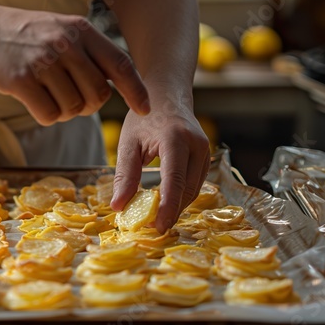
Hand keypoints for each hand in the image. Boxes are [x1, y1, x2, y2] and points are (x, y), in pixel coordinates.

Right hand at [0, 6, 149, 124]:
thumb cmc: (28, 35)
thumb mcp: (63, 30)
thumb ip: (91, 53)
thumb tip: (121, 86)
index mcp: (81, 30)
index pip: (120, 64)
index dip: (136, 90)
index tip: (145, 108)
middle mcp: (65, 44)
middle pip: (97, 95)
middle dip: (88, 106)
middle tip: (71, 99)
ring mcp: (43, 62)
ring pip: (73, 108)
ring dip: (63, 110)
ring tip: (47, 93)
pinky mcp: (21, 80)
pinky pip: (49, 114)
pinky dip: (45, 115)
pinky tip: (33, 100)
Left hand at [111, 101, 209, 231]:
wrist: (167, 96)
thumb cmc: (144, 118)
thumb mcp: (128, 143)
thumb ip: (125, 175)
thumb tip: (118, 207)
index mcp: (175, 138)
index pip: (174, 180)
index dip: (167, 207)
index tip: (158, 227)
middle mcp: (196, 145)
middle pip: (187, 189)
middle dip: (171, 211)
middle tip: (152, 228)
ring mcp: (205, 151)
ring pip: (194, 190)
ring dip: (177, 207)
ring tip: (157, 220)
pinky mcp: (206, 157)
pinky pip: (196, 184)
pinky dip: (182, 197)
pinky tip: (166, 205)